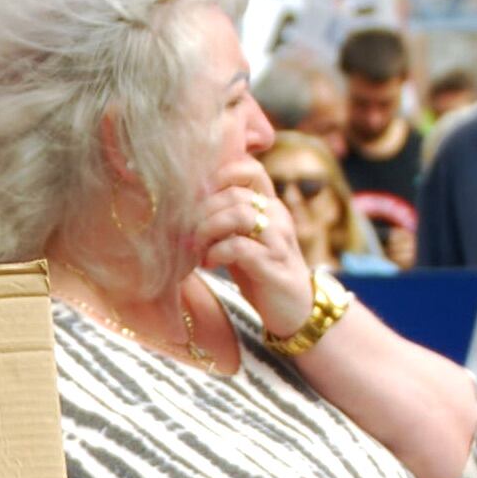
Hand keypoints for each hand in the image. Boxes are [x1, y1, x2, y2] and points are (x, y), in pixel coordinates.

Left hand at [198, 156, 314, 337]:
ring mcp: (278, 239)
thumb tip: (183, 206)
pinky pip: (239, 247)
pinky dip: (216, 253)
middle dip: (202, 211)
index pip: (250, 169)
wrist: (293, 309)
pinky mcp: (273, 264)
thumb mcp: (241, 239)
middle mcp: (277, 216)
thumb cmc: (260, 272)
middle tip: (186, 233)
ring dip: (208, 230)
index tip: (197, 197)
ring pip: (238, 215)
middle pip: (235, 193)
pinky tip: (208, 264)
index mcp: (269, 205)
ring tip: (196, 248)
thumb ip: (223, 219)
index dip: (221, 174)